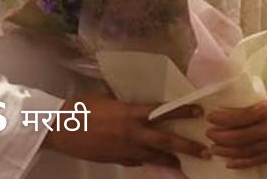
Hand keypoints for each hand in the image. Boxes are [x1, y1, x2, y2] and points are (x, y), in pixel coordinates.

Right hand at [44, 95, 210, 167]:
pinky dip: (148, 162)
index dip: (182, 111)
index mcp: (130, 113)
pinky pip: (138, 162)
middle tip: (205, 151)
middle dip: (187, 146)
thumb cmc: (83, 108)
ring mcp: (125, 150)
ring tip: (185, 164)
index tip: (198, 112)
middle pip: (166, 141)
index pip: (162, 112)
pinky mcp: (117, 160)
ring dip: (171, 160)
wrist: (61, 128)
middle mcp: (132, 133)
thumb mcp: (108, 100)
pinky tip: (155, 162)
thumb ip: (127, 106)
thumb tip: (140, 107)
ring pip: (155, 157)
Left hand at [206, 84, 266, 168]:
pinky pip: (259, 160)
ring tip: (214, 149)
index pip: (240, 117)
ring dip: (228, 150)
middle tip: (208, 133)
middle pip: (239, 136)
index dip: (223, 118)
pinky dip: (243, 162)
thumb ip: (263, 100)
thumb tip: (246, 104)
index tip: (211, 117)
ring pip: (246, 150)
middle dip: (221, 136)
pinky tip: (231, 162)